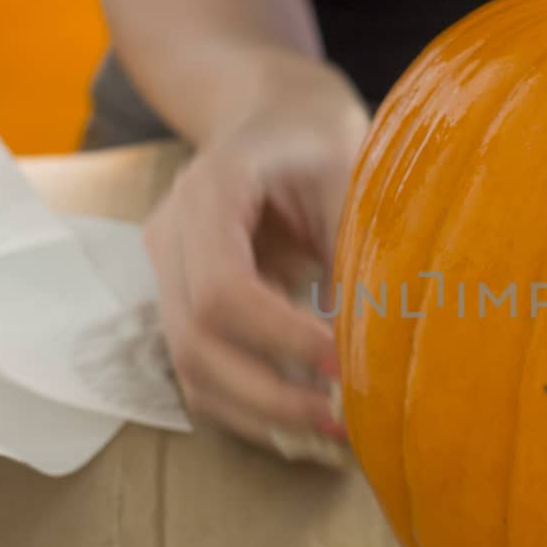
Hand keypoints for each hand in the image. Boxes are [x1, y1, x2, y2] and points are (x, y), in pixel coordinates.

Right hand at [144, 58, 368, 448]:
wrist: (270, 115)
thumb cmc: (316, 138)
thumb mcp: (350, 172)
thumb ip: (356, 247)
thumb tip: (381, 338)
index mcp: (209, 191)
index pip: (222, 287)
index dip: (281, 336)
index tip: (343, 364)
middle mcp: (169, 236)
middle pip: (193, 342)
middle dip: (269, 394)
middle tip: (342, 421)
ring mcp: (165, 274)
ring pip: (190, 370)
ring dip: (259, 413)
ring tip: (331, 431)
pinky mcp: (179, 305)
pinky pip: (201, 373)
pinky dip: (249, 406)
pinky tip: (304, 419)